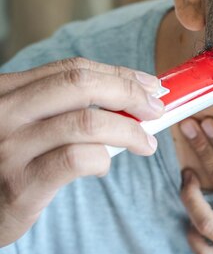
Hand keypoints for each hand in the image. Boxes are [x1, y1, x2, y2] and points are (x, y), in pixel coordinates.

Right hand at [0, 57, 164, 245]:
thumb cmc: (9, 161)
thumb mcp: (23, 122)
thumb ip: (62, 106)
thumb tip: (130, 96)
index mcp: (7, 89)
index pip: (73, 69)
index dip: (118, 74)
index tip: (149, 84)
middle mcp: (4, 112)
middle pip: (81, 86)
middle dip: (129, 94)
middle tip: (156, 109)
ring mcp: (10, 147)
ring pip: (86, 123)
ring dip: (128, 131)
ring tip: (145, 143)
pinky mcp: (21, 183)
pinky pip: (77, 160)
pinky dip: (103, 159)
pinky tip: (104, 165)